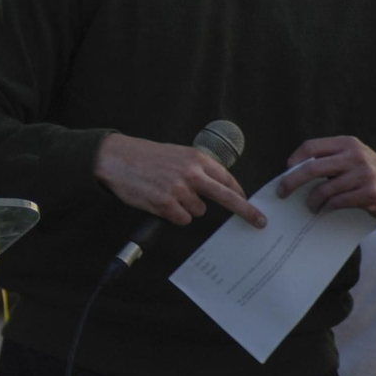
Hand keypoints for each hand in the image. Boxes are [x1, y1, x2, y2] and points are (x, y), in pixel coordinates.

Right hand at [95, 133, 265, 227]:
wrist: (116, 158)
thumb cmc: (144, 157)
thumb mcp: (175, 154)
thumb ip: (197, 168)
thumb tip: (217, 187)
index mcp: (196, 158)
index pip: (227, 179)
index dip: (239, 193)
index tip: (250, 203)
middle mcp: (191, 173)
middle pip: (227, 197)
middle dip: (246, 211)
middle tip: (259, 221)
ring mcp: (179, 190)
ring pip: (198, 211)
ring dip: (186, 208)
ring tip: (165, 194)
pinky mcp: (165, 204)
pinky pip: (182, 219)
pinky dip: (173, 215)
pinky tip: (159, 202)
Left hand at [278, 137, 375, 217]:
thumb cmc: (366, 171)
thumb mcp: (350, 156)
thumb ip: (327, 159)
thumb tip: (292, 172)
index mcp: (346, 143)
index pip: (310, 146)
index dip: (294, 160)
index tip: (286, 172)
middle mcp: (354, 156)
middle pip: (311, 168)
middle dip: (291, 182)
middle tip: (282, 192)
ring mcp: (363, 175)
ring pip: (324, 189)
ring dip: (312, 201)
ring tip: (310, 206)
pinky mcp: (369, 194)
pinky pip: (337, 202)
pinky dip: (327, 207)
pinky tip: (325, 209)